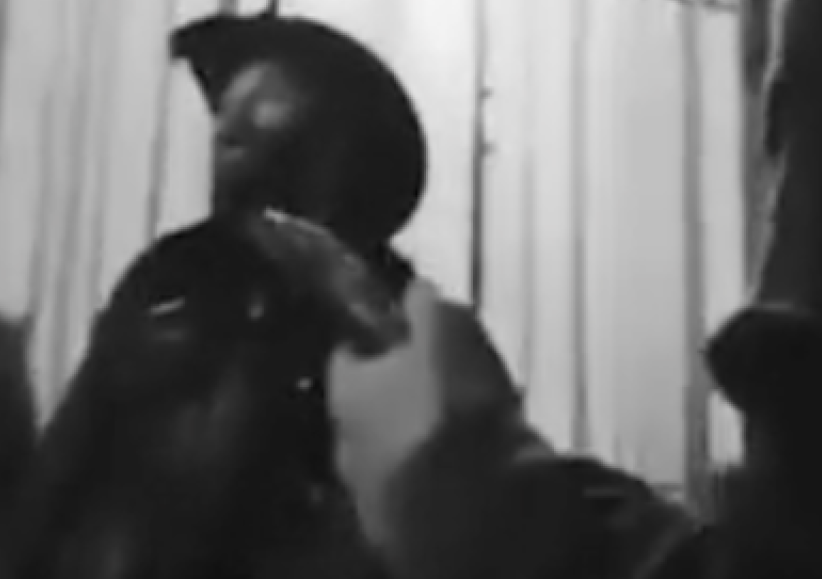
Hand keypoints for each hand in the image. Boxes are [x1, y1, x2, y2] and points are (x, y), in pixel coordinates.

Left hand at [326, 282, 518, 520]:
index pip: (347, 358)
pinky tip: (475, 476)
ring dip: (420, 445)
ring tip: (466, 433)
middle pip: (367, 412)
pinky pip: (422, 496)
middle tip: (441, 384)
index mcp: (346, 390)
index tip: (398, 337)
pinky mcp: (403, 532)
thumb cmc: (449, 406)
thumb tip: (416, 290)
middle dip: (398, 399)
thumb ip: (428, 307)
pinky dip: (442, 483)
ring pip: (394, 457)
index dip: (372, 345)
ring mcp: (371, 494)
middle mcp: (345, 444)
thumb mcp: (447, 331)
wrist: (471, 509)